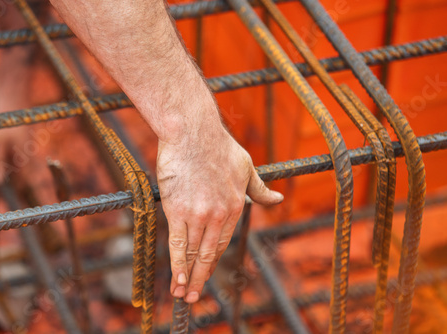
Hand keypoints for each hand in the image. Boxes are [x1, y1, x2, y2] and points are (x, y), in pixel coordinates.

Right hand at [157, 126, 282, 303]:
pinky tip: (176, 279)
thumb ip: (260, 189)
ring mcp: (199, 214)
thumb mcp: (247, 167)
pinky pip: (177, 243)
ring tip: (182, 295)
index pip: (222, 243)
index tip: (206, 274)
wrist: (193, 131)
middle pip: (208, 254)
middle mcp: (219, 215)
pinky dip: (177, 264)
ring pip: (193, 253)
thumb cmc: (218, 146)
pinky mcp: (178, 209)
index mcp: (236, 206)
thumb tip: (279, 199)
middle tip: (194, 297)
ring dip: (188, 278)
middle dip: (202, 278)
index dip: (213, 262)